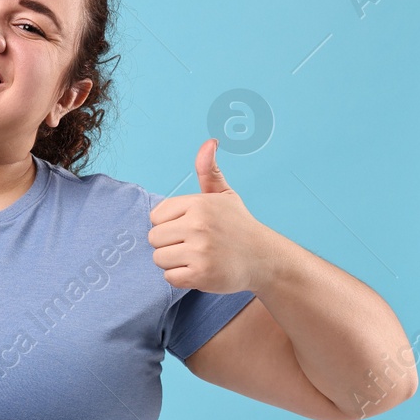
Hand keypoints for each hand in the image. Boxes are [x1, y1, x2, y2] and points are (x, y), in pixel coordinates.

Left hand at [148, 138, 277, 293]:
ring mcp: (200, 251)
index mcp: (199, 203)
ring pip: (159, 258)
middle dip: (169, 244)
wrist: (265, 259)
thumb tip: (209, 142)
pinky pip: (169, 277)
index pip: (155, 216)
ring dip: (174, 262)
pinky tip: (200, 270)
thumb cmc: (238, 226)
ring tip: (198, 256)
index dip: (169, 224)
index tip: (191, 227)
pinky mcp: (201, 274)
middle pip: (153, 238)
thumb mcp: (224, 195)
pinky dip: (182, 277)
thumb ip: (209, 171)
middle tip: (194, 244)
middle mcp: (198, 225)